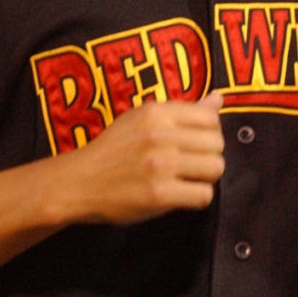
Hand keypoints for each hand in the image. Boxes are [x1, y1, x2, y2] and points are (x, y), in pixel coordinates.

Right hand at [56, 92, 225, 224]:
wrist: (79, 182)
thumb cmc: (112, 150)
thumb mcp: (142, 119)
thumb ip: (182, 110)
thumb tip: (218, 98)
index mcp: (156, 112)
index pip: (210, 117)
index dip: (208, 133)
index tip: (195, 144)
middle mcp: (160, 135)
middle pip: (216, 144)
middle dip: (209, 156)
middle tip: (191, 165)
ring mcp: (160, 165)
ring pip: (215, 168)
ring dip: (205, 177)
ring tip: (187, 179)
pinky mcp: (159, 194)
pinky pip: (203, 195)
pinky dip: (196, 198)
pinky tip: (181, 195)